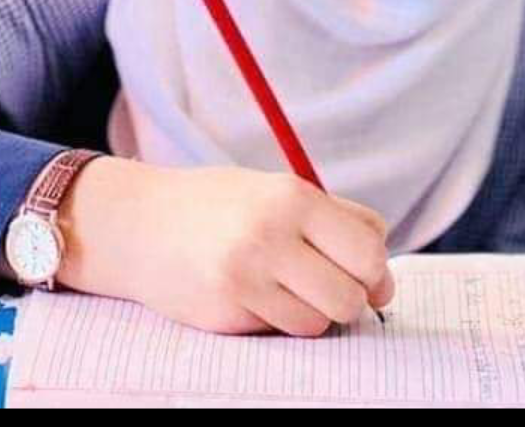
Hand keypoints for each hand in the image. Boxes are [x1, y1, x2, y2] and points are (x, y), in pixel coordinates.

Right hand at [57, 158, 394, 336]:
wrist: (140, 223)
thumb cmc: (221, 206)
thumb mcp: (278, 190)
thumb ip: (337, 220)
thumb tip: (384, 280)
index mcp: (293, 197)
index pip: (369, 251)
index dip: (376, 273)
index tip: (367, 276)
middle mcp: (270, 235)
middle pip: (350, 296)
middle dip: (349, 299)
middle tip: (328, 286)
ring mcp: (244, 278)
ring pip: (317, 324)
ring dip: (312, 314)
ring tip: (285, 288)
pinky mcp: (223, 314)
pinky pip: (279, 333)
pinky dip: (277, 321)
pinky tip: (252, 295)